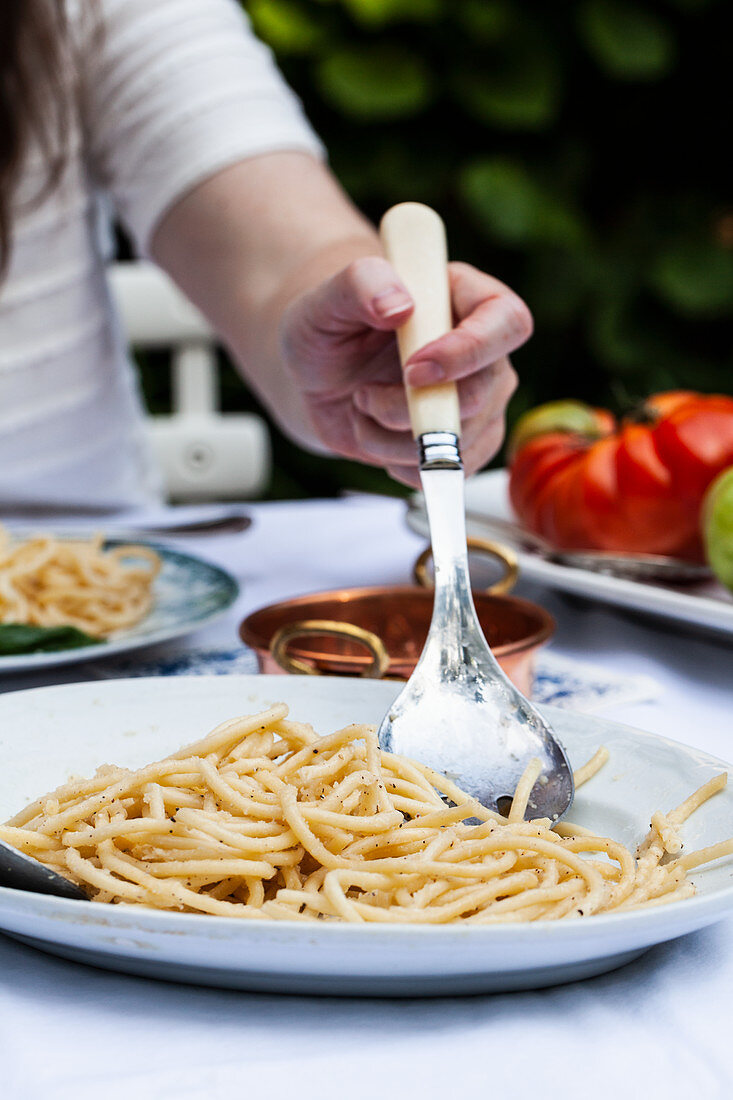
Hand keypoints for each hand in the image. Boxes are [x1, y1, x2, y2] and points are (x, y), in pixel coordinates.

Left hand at [280, 256, 530, 487]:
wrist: (320, 375)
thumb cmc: (328, 326)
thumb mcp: (326, 298)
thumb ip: (360, 284)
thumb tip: (399, 306)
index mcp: (464, 298)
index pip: (507, 321)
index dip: (469, 350)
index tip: (413, 370)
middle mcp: (484, 351)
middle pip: (482, 395)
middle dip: (410, 410)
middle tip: (363, 395)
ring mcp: (480, 400)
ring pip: (461, 443)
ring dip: (394, 441)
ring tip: (362, 408)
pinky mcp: (464, 442)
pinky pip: (449, 472)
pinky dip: (401, 466)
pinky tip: (375, 437)